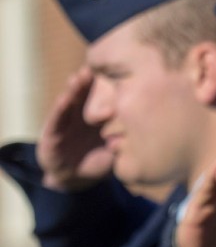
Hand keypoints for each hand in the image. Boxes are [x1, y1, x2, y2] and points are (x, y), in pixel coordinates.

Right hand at [36, 68, 111, 190]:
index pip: (104, 99)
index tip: (119, 74)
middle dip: (91, 81)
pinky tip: (65, 99)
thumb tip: (132, 138)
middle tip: (97, 67)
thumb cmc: (97, 162)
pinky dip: (61, 108)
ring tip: (81, 76)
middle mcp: (82, 115)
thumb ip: (122, 145)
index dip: (109, 87)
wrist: (74, 178)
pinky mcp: (53, 132)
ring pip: (71, 102)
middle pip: (87, 95)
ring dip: (75, 89)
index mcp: (98, 118)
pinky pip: (57, 119)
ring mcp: (67, 122)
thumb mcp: (113, 153)